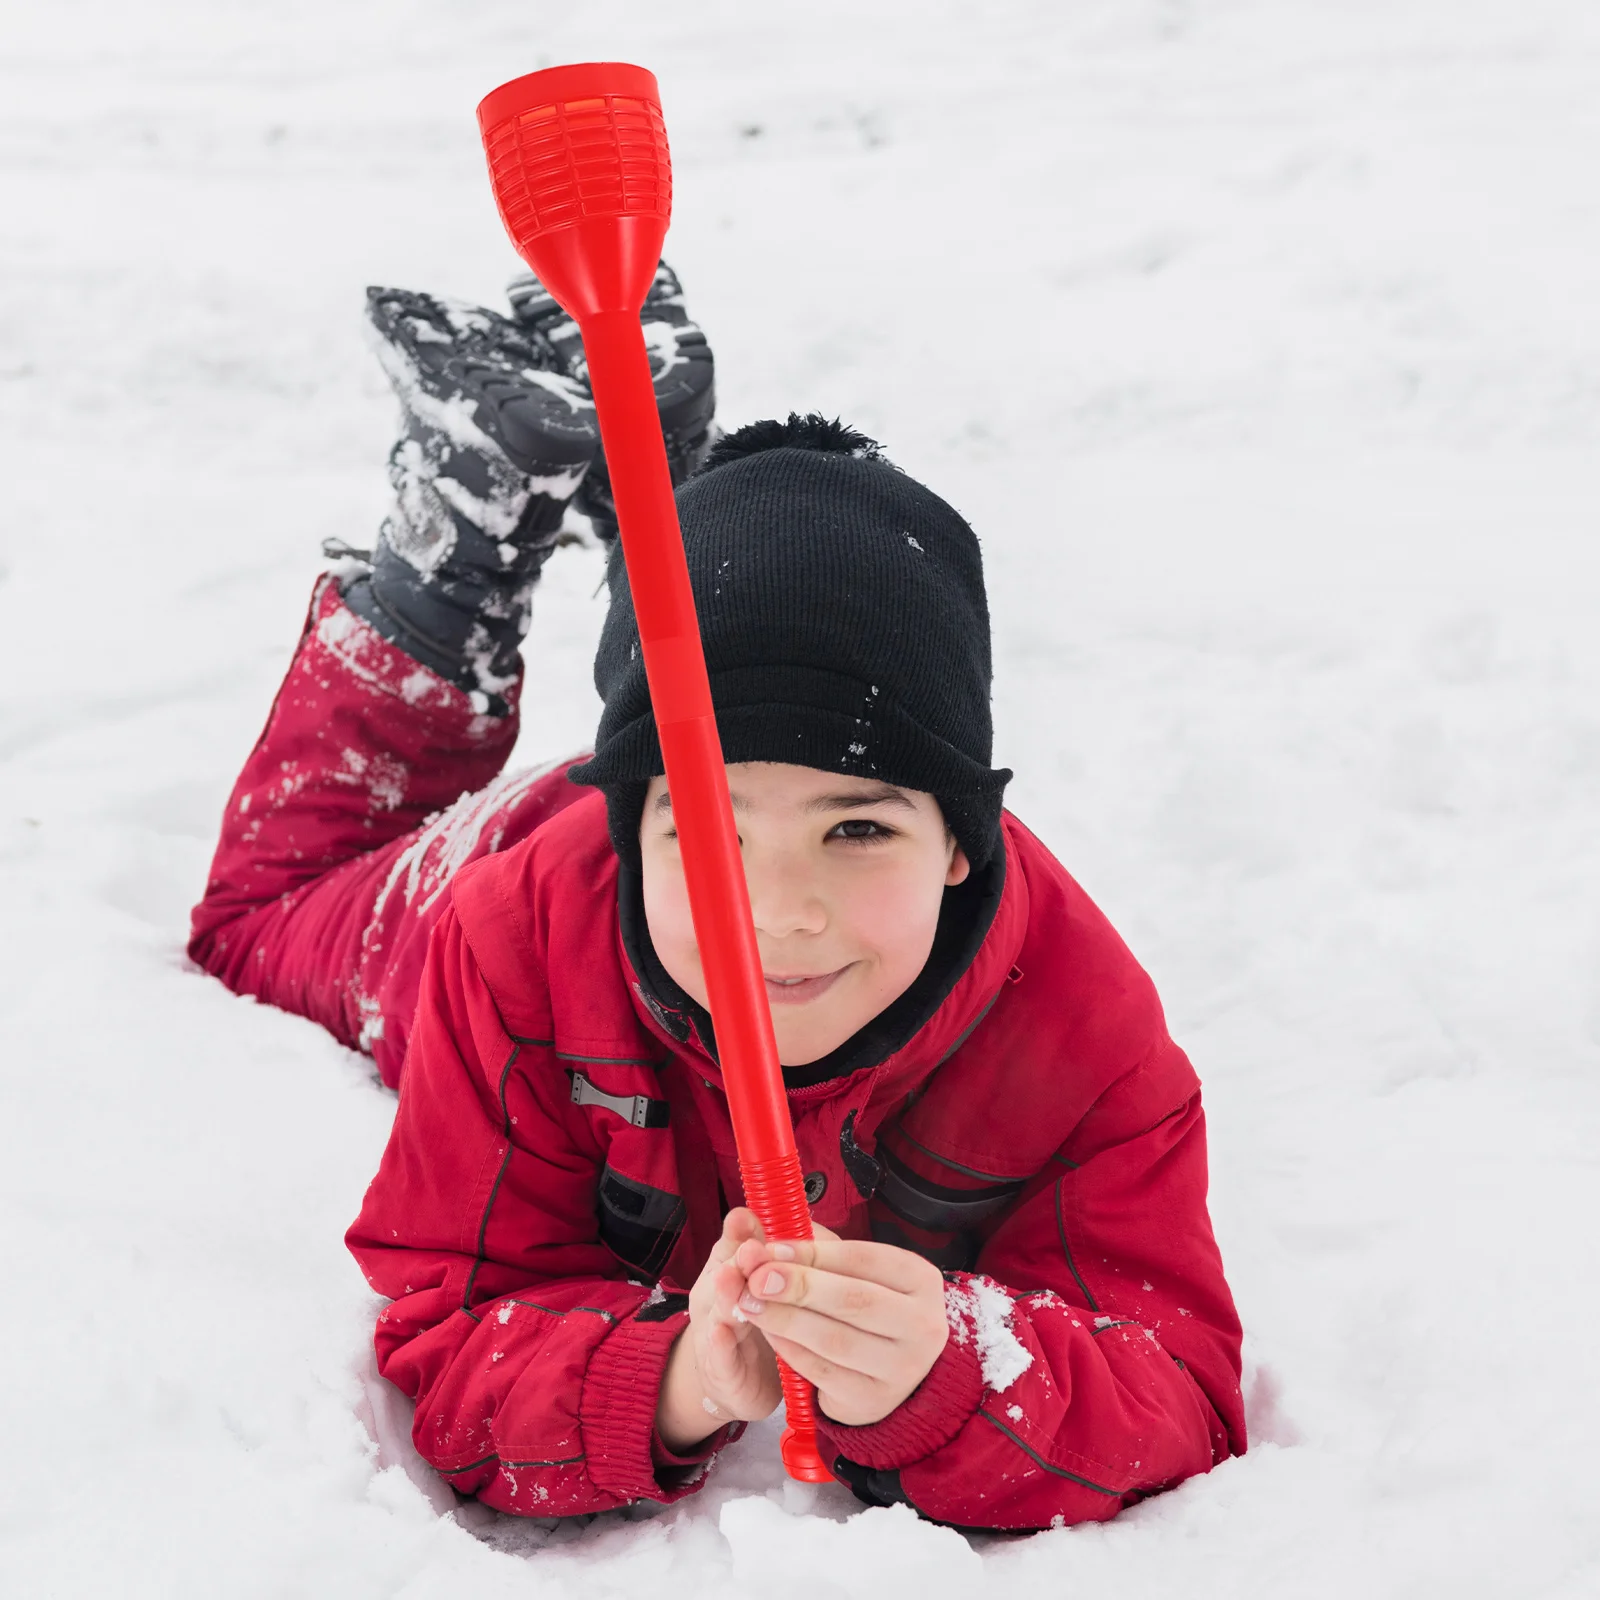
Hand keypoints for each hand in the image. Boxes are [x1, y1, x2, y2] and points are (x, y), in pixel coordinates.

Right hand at [655, 1208, 782, 1451]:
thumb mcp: (770, 1284)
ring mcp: (714, 1335)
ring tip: (732, 1281)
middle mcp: (717, 1298)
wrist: (739, 1383)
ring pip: (719, 1312)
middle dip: (738, 1261)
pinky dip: (719, 1348)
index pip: (733, 1245)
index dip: (741, 1232)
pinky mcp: (720, 1374)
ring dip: (726, 1297)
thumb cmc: (762, 1323)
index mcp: (730, 1270)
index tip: (747, 1217)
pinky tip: (722, 1335)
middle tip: (751, 1249)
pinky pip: (718, 1359)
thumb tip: (798, 1217)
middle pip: (725, 1274)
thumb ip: (781, 1252)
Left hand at [730, 1231, 948, 1426]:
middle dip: (799, 1287)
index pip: (864, 1258)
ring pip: (834, 1339)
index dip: (814, 1253)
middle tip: (757, 1278)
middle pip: (853, 1300)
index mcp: (921, 1280)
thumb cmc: (869, 1308)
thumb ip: (820, 1251)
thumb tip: (771, 1236)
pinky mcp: (872, 1400)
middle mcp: (921, 1325)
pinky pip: (822, 1372)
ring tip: (750, 1303)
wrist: (891, 1370)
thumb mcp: (859, 1274)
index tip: (772, 1248)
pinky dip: (789, 1349)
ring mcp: (901, 1368)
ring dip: (785, 1319)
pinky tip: (768, 1332)